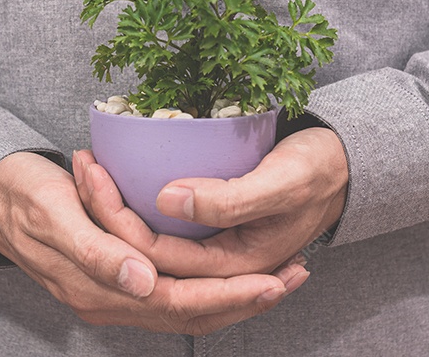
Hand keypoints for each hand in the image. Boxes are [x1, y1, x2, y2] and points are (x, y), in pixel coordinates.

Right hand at [0, 150, 308, 333]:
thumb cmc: (23, 195)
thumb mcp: (55, 214)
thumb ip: (97, 253)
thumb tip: (144, 285)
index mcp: (99, 288)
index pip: (179, 304)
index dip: (229, 296)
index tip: (273, 280)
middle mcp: (110, 300)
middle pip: (191, 314)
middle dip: (245, 300)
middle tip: (295, 277)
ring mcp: (113, 292)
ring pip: (186, 308)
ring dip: (234, 295)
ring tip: (280, 276)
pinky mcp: (116, 277)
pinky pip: (172, 293)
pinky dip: (209, 286)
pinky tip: (233, 272)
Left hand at [75, 127, 347, 278]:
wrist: (347, 164)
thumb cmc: (319, 169)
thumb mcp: (282, 180)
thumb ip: (229, 199)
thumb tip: (165, 201)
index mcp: (236, 264)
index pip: (157, 258)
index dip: (118, 221)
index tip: (93, 172)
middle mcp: (221, 265)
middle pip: (144, 257)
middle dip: (104, 214)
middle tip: (81, 164)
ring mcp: (216, 250)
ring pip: (149, 246)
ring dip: (115, 211)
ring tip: (89, 169)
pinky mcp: (213, 231)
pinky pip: (164, 232)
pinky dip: (136, 209)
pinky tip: (119, 183)